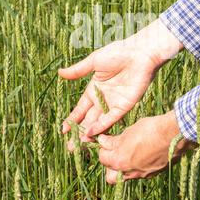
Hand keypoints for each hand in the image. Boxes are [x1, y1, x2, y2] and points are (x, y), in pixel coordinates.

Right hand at [59, 19, 182, 139]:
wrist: (139, 53)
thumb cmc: (118, 53)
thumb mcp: (94, 61)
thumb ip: (78, 70)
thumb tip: (60, 73)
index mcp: (94, 89)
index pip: (81, 108)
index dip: (72, 119)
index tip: (63, 130)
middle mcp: (103, 99)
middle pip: (89, 119)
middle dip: (79, 132)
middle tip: (71, 147)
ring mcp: (114, 104)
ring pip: (99, 122)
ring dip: (89, 133)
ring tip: (79, 144)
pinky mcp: (125, 106)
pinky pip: (111, 118)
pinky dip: (101, 126)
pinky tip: (91, 132)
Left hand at [97, 111, 195, 183]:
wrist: (174, 135)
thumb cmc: (150, 129)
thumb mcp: (129, 132)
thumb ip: (114, 140)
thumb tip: (102, 141)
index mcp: (120, 161)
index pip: (103, 158)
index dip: (103, 148)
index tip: (106, 139)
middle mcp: (129, 172)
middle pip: (111, 176)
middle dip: (110, 165)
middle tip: (115, 151)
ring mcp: (143, 175)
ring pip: (126, 176)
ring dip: (124, 167)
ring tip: (129, 152)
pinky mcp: (154, 173)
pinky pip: (140, 173)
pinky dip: (137, 166)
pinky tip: (143, 154)